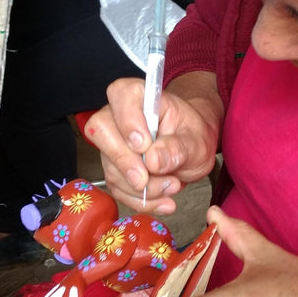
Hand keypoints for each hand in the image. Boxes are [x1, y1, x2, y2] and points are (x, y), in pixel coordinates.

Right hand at [85, 73, 221, 213]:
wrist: (192, 151)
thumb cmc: (192, 136)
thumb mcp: (196, 141)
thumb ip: (178, 148)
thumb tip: (154, 160)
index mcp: (141, 97)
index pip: (121, 95)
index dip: (127, 120)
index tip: (143, 145)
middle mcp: (119, 117)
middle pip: (102, 132)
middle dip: (125, 162)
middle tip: (148, 179)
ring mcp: (113, 144)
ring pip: (111, 167)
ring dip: (141, 188)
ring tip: (172, 187)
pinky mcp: (114, 169)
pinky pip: (118, 188)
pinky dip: (141, 200)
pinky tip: (163, 201)